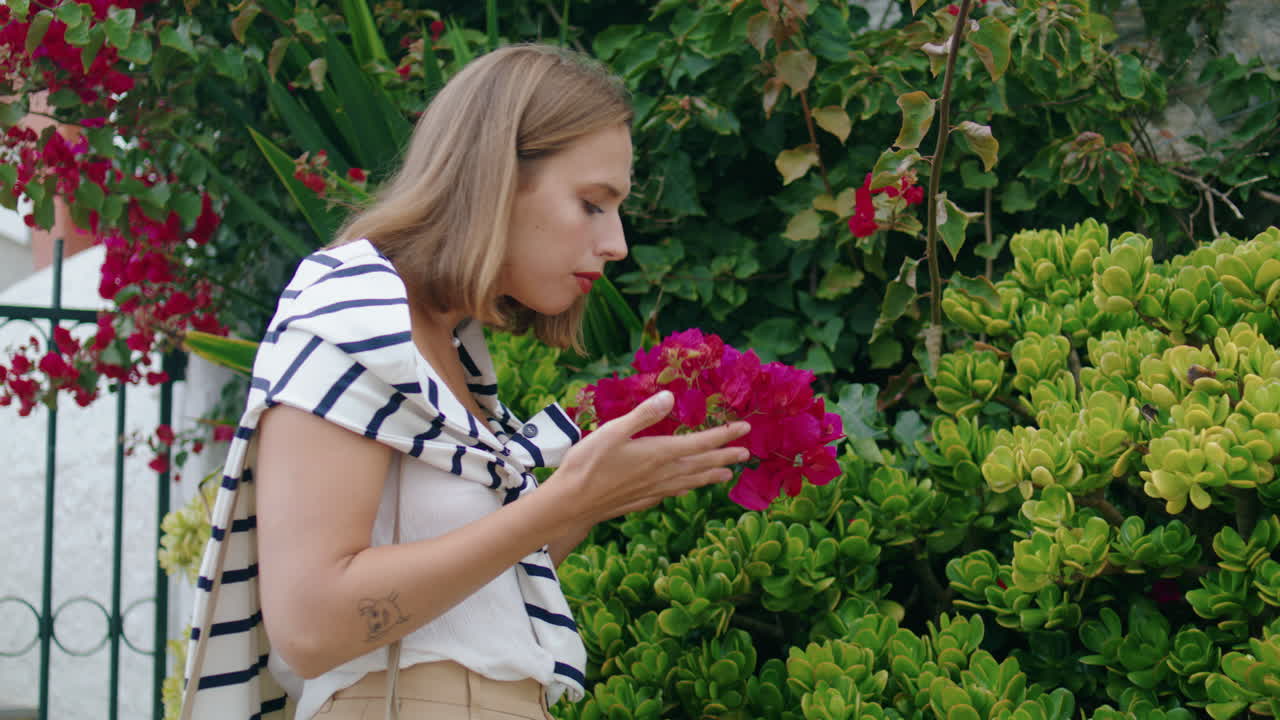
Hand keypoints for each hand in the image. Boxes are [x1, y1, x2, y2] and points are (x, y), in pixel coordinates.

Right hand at [553, 391, 751, 525]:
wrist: (572, 504)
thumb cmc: (588, 464)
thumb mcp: (613, 431)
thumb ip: (643, 414)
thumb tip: (670, 396)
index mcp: (658, 453)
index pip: (700, 443)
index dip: (724, 435)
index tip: (745, 429)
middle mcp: (661, 474)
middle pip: (701, 464)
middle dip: (725, 457)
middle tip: (746, 453)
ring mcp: (653, 490)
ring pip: (690, 481)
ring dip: (710, 476)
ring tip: (727, 475)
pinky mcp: (642, 500)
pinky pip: (674, 492)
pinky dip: (687, 488)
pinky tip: (687, 489)